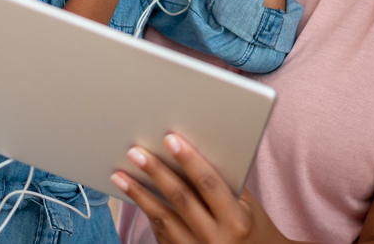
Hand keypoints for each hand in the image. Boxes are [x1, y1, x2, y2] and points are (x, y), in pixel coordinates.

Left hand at [111, 134, 288, 243]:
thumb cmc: (252, 230)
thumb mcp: (249, 208)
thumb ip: (226, 184)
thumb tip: (194, 151)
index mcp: (236, 221)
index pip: (209, 184)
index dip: (189, 160)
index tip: (170, 139)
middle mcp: (215, 238)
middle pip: (181, 199)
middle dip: (156, 172)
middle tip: (135, 151)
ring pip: (162, 218)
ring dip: (139, 194)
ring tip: (120, 174)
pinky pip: (160, 232)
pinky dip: (146, 211)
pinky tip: (134, 194)